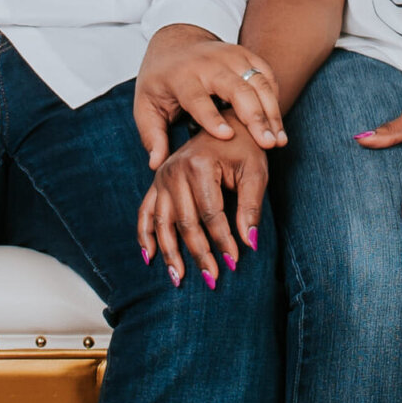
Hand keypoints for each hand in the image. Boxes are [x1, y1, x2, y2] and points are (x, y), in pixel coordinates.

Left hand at [131, 25, 284, 168]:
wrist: (174, 42)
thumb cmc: (160, 80)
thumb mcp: (146, 105)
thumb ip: (151, 135)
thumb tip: (156, 165)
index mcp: (182, 76)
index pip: (198, 97)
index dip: (211, 117)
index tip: (226, 136)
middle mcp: (210, 63)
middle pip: (237, 88)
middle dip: (254, 116)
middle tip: (267, 144)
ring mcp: (232, 56)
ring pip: (258, 82)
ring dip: (271, 112)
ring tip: (278, 141)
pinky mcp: (247, 55)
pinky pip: (267, 75)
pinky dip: (275, 99)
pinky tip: (277, 124)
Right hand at [137, 128, 269, 286]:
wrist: (227, 123)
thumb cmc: (245, 149)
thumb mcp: (256, 173)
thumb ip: (251, 208)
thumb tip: (251, 243)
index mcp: (199, 165)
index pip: (211, 214)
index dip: (223, 241)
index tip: (234, 262)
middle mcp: (174, 170)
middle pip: (185, 222)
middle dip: (199, 253)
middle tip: (212, 278)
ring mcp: (162, 176)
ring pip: (163, 222)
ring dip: (170, 253)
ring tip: (179, 278)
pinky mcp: (157, 182)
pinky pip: (146, 212)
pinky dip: (145, 235)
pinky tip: (150, 257)